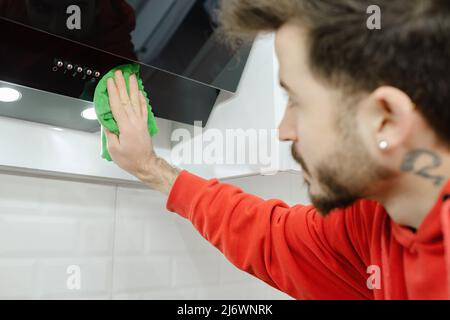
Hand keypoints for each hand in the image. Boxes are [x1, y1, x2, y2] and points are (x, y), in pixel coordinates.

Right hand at [105, 70, 179, 193]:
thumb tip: (106, 122)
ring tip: (131, 77)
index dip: (113, 92)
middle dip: (122, 85)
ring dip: (133, 88)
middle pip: (127, 99)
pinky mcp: (144, 124)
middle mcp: (135, 122)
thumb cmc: (130, 159)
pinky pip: (143, 108)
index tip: (110, 81)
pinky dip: (141, 99)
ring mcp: (141, 122)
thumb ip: (109, 133)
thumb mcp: (113, 149)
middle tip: (119, 73)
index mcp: (126, 127)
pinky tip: (139, 92)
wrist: (145, 164)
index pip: (117, 105)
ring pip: (136, 101)